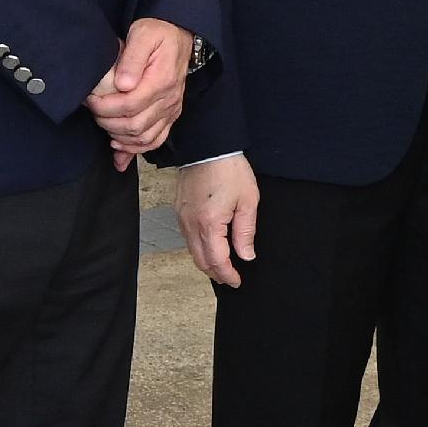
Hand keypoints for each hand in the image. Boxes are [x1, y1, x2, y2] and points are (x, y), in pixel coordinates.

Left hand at [86, 16, 193, 167]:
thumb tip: (123, 84)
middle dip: (108, 122)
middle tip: (93, 111)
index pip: (129, 105)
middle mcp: (169, 99)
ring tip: (103, 126)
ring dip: (120, 138)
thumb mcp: (142, 34)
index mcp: (161, 81)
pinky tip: (119, 147)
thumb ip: (132, 58)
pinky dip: (137, 149)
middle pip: (135, 125)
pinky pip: (156, 140)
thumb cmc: (157, 33)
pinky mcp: (170, 115)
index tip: (90, 99)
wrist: (179, 35)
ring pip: (144, 138)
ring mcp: (171, 110)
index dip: (105, 107)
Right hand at [175, 152, 259, 288]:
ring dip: (206, 261)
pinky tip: (210, 246)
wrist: (208, 146)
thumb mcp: (248, 201)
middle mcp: (191, 224)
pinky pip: (187, 237)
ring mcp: (182, 217)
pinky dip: (198, 247)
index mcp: (209, 223)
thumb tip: (246, 256)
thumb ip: (246, 232)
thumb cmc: (229, 169)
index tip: (237, 281)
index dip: (228, 275)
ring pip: (192, 250)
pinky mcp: (179, 210)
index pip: (217, 260)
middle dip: (216, 273)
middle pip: (201, 260)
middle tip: (230, 278)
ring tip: (222, 265)